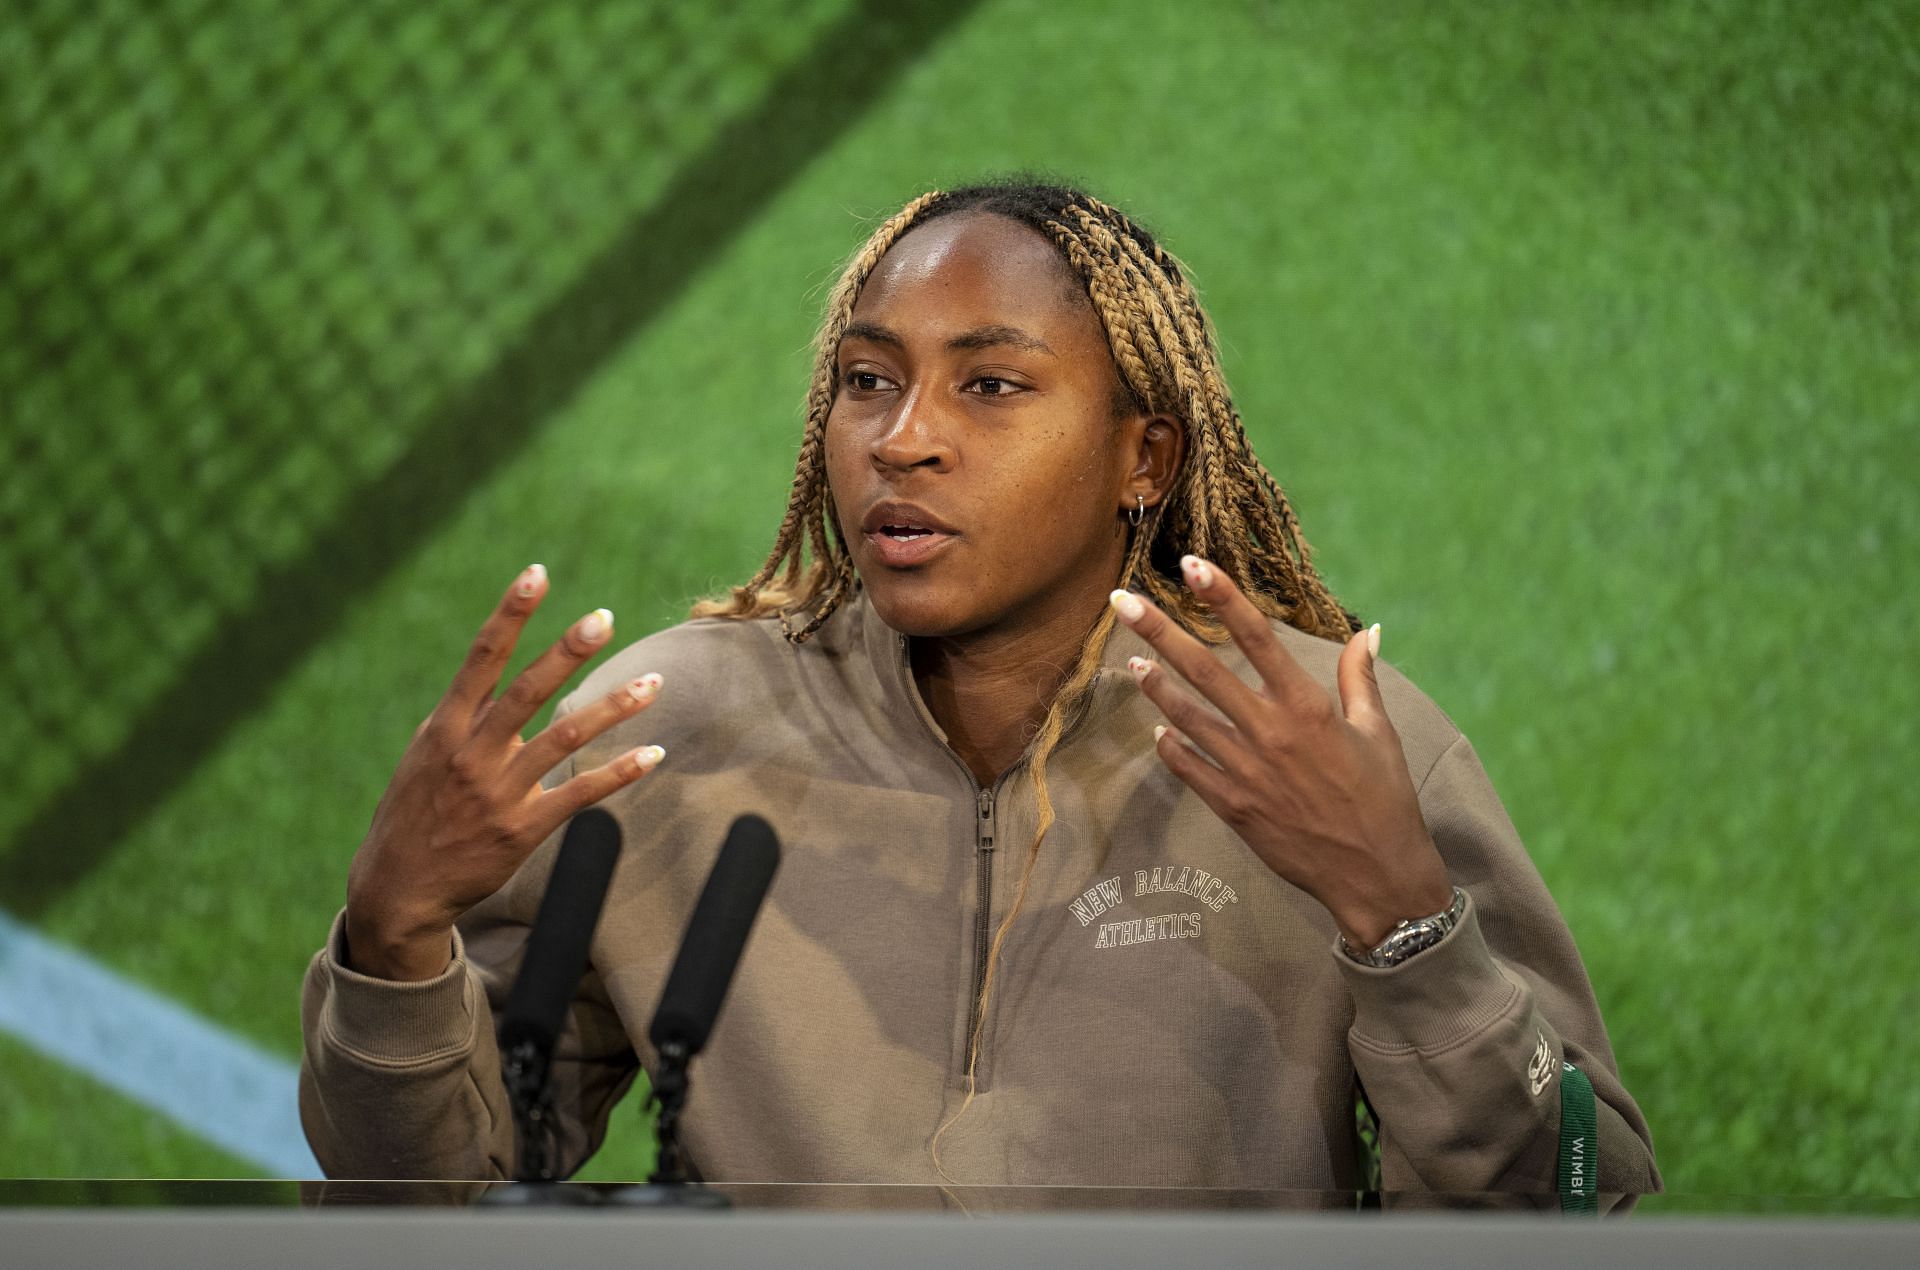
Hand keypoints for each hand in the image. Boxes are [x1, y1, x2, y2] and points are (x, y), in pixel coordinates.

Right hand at [343, 564, 664, 980]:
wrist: (397, 889)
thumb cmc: (414, 814)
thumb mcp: (425, 757)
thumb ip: (462, 719)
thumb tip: (494, 680)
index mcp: (445, 728)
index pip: (481, 658)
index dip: (510, 614)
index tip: (536, 574)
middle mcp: (472, 754)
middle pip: (526, 691)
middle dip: (566, 652)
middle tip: (603, 618)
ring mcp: (499, 792)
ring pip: (564, 739)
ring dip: (612, 709)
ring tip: (652, 684)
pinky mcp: (523, 829)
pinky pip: (579, 794)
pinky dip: (619, 772)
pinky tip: (652, 754)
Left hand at [1108, 555, 1450, 949]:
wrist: (1375, 875)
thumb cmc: (1384, 799)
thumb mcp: (1378, 732)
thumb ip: (1360, 678)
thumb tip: (1367, 631)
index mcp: (1307, 707)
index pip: (1257, 636)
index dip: (1223, 597)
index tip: (1192, 564)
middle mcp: (1270, 732)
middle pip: (1204, 669)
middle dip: (1159, 631)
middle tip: (1122, 600)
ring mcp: (1246, 770)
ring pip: (1186, 717)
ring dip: (1154, 687)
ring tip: (1129, 661)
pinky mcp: (1233, 806)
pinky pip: (1190, 769)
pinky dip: (1171, 748)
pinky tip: (1158, 731)